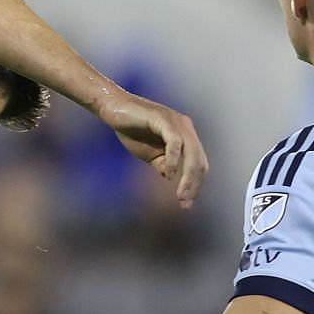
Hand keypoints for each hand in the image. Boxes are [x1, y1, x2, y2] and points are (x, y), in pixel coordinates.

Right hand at [96, 91, 207, 207]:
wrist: (113, 109)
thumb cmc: (131, 129)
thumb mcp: (150, 154)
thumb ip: (163, 164)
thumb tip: (171, 177)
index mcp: (185, 135)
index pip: (198, 163)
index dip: (195, 184)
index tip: (185, 203)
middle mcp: (186, 127)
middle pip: (199, 160)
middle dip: (194, 184)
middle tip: (184, 202)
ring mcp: (177, 122)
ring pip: (192, 153)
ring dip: (188, 177)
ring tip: (180, 194)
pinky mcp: (164, 119)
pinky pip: (175, 142)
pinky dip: (174, 160)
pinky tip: (169, 173)